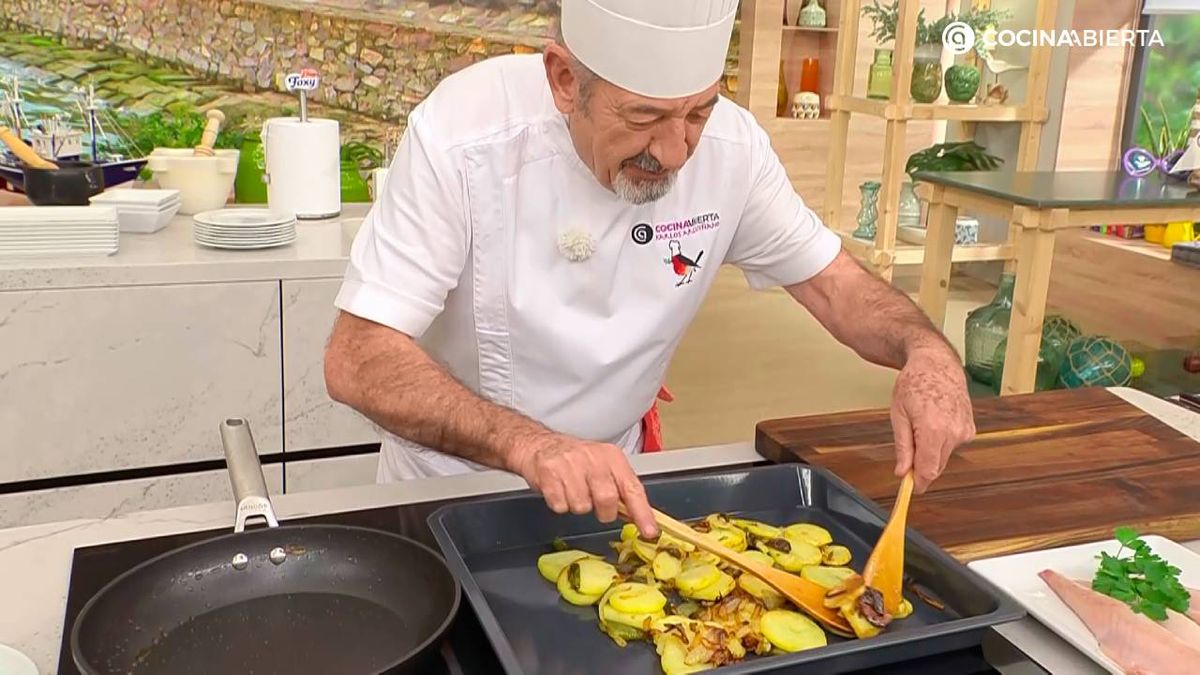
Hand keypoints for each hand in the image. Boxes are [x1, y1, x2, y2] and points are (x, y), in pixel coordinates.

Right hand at [511, 433, 658, 538]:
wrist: (539, 444)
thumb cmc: (575, 459)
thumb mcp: (603, 465)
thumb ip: (620, 487)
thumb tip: (638, 516)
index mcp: (611, 456)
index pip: (632, 487)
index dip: (642, 512)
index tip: (649, 531)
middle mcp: (593, 458)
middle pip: (607, 499)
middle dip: (603, 511)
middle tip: (594, 503)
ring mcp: (570, 464)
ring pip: (581, 506)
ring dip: (577, 505)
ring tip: (571, 490)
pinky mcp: (549, 473)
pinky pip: (560, 506)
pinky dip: (559, 504)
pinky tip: (558, 489)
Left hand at [890, 346, 975, 492]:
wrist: (937, 364)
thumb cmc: (914, 383)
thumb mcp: (898, 414)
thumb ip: (902, 446)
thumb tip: (902, 472)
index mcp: (933, 430)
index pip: (928, 470)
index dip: (919, 483)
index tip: (911, 490)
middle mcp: (954, 432)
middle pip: (936, 466)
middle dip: (921, 466)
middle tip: (907, 455)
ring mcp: (964, 430)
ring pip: (943, 456)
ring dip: (930, 451)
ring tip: (921, 426)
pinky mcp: (970, 429)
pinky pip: (951, 445)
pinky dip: (941, 441)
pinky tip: (935, 422)